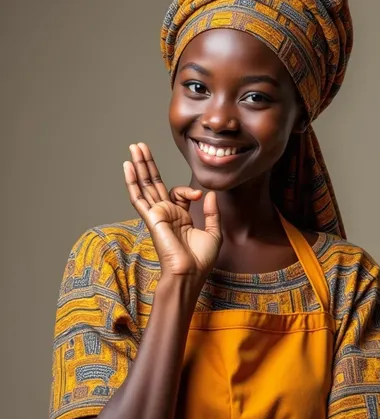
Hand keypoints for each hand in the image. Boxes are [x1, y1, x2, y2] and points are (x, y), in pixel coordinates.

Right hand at [123, 143, 221, 280]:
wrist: (190, 273)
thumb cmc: (201, 260)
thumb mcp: (213, 233)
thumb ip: (211, 212)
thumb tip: (210, 194)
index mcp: (179, 217)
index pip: (177, 193)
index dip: (188, 190)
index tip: (199, 196)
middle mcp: (166, 214)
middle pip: (154, 183)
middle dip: (148, 164)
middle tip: (140, 146)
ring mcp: (157, 214)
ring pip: (145, 185)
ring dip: (139, 166)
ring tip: (134, 148)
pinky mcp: (151, 217)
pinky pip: (138, 197)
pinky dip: (132, 181)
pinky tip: (127, 166)